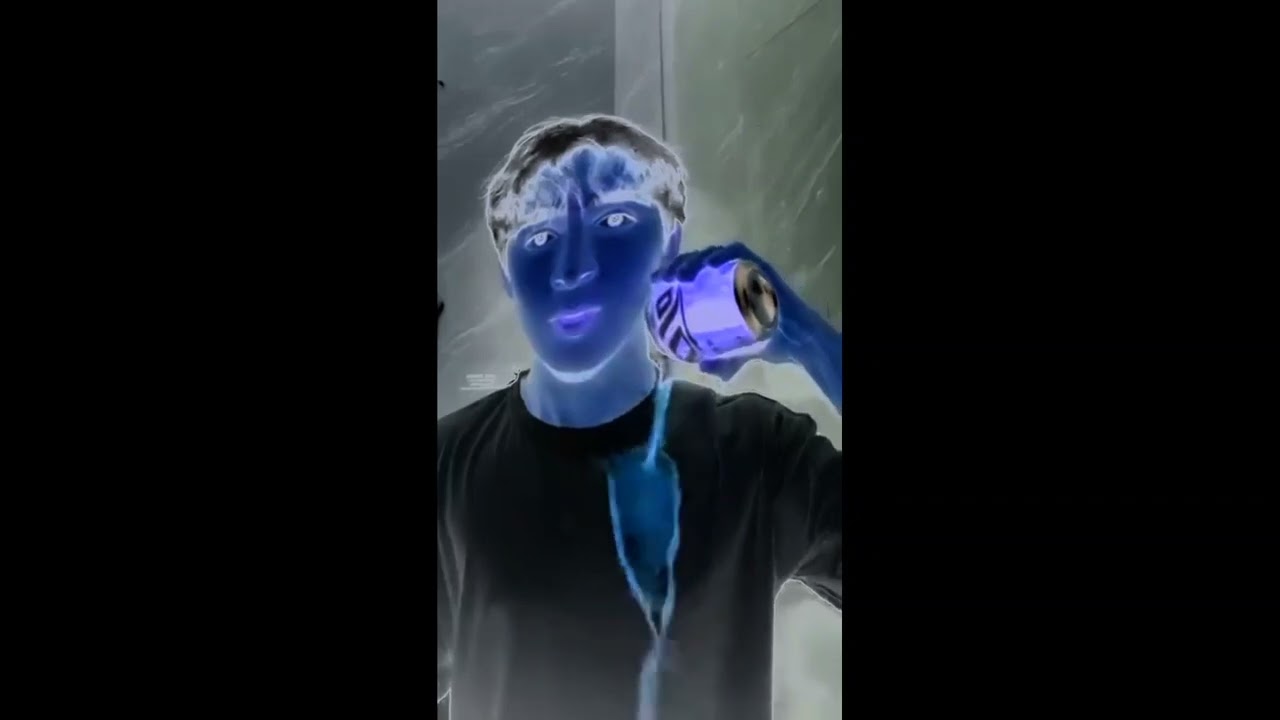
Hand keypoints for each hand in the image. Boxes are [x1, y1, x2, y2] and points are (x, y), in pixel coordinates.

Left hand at [654, 242, 820, 381]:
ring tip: (681, 275)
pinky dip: (720, 254)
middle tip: (665, 279)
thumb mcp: (735, 352)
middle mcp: (730, 273)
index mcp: (720, 288)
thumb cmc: (765, 340)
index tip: (656, 282)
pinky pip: (738, 252)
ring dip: (694, 260)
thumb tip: (700, 367)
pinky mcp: (758, 264)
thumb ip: (720, 360)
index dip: (671, 273)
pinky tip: (707, 264)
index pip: (691, 272)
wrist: (794, 340)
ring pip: (713, 254)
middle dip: (679, 266)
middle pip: (698, 261)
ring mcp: (744, 267)